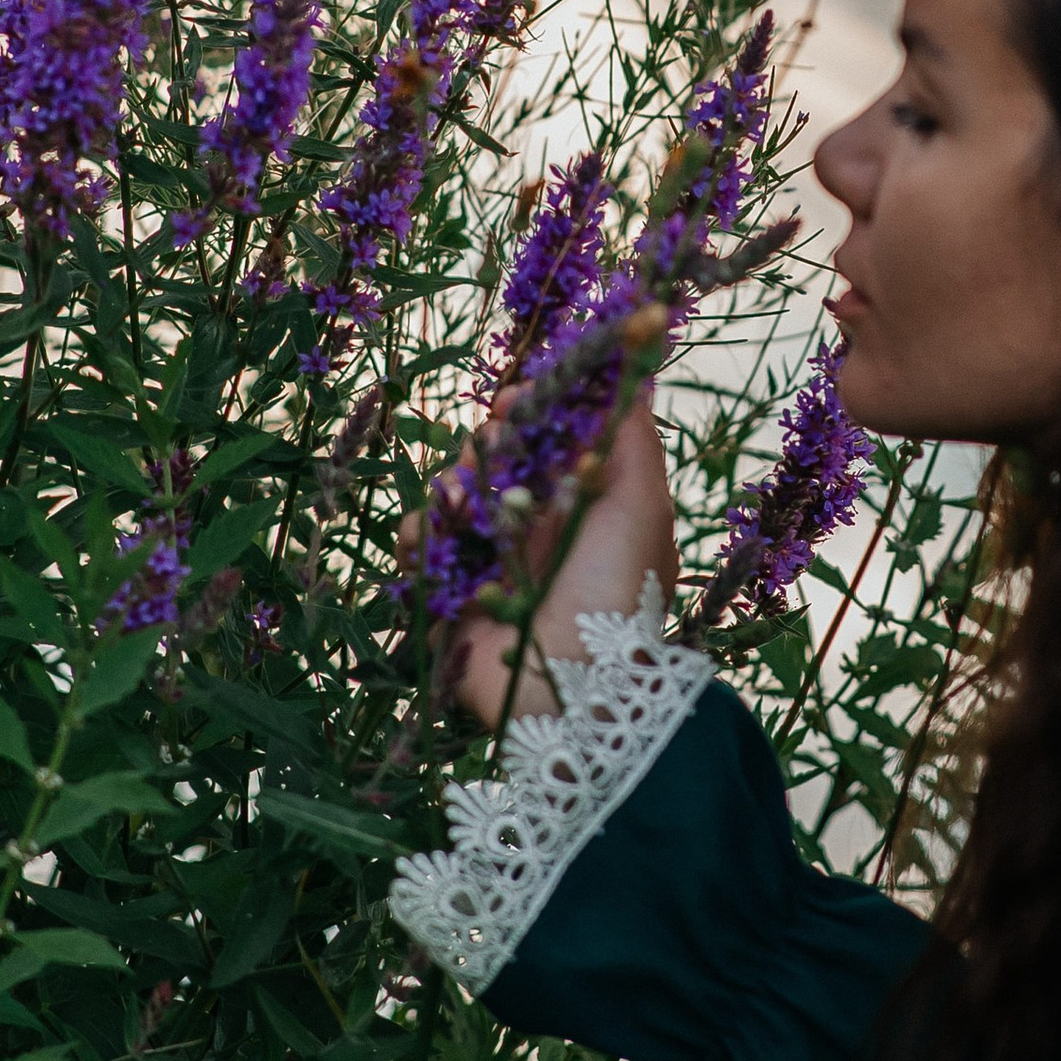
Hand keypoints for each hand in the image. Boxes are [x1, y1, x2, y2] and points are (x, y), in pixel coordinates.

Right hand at [445, 390, 676, 734]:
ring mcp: (491, 559)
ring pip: (451, 496)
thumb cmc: (615, 592)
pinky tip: (429, 540)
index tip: (513, 402)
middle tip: (487, 455)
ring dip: (449, 490)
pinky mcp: (451, 592)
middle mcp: (534, 528)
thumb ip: (632, 440)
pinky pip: (420, 546)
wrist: (572, 683)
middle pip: (492, 461)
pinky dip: (419, 535)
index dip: (526, 414)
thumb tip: (632, 377)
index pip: (544, 441)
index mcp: (579, 505)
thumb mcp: (641, 508)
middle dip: (484, 449)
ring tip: (460, 507)